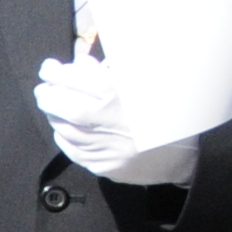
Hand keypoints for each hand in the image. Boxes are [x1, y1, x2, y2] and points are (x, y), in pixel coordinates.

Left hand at [35, 55, 199, 187]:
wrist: (188, 155)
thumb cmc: (165, 115)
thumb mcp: (146, 87)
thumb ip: (112, 75)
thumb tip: (79, 65)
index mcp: (125, 97)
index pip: (79, 80)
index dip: (58, 73)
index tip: (48, 68)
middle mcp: (112, 122)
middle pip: (65, 105)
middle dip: (48, 95)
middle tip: (43, 88)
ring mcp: (107, 147)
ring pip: (65, 128)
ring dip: (54, 115)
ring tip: (52, 104)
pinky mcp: (105, 166)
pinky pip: (73, 150)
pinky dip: (64, 135)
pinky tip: (64, 126)